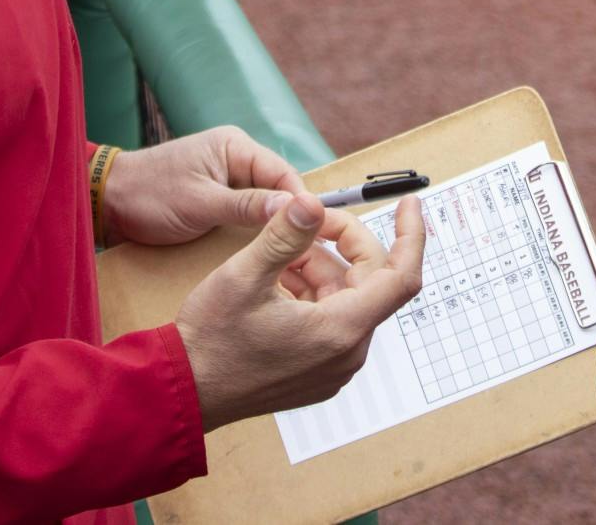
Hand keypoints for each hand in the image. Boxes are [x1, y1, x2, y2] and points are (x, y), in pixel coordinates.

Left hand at [103, 126, 305, 246]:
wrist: (108, 203)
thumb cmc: (150, 195)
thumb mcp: (202, 204)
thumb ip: (248, 206)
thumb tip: (294, 208)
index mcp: (235, 147)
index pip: (283, 172)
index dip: (300, 203)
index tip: (315, 234)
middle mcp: (235, 158)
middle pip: (277, 189)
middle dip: (287, 217)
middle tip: (303, 251)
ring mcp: (225, 179)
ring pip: (262, 205)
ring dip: (268, 227)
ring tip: (285, 255)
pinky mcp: (216, 199)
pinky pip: (244, 214)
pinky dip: (251, 231)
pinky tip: (258, 252)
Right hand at [176, 191, 425, 430]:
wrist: (184, 392)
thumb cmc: (212, 339)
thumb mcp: (244, 275)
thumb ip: (284, 235)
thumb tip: (312, 202)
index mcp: (341, 329)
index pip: (401, 276)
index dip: (412, 235)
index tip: (410, 204)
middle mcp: (347, 353)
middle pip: (370, 282)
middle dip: (344, 243)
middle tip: (309, 220)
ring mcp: (333, 367)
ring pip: (345, 298)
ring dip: (320, 267)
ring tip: (278, 254)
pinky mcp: (316, 372)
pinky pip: (330, 320)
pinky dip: (312, 292)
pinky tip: (277, 280)